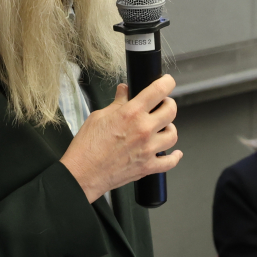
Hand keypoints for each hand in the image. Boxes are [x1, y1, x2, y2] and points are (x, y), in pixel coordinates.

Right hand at [59, 76, 182, 202]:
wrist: (82, 174)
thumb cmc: (86, 147)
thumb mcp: (99, 117)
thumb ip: (117, 103)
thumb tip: (124, 91)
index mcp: (131, 114)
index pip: (158, 91)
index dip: (167, 82)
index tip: (167, 82)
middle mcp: (143, 130)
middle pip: (171, 111)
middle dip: (168, 104)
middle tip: (162, 105)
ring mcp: (148, 149)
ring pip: (173, 135)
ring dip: (169, 129)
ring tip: (162, 128)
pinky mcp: (148, 166)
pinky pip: (170, 161)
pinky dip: (174, 157)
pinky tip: (173, 152)